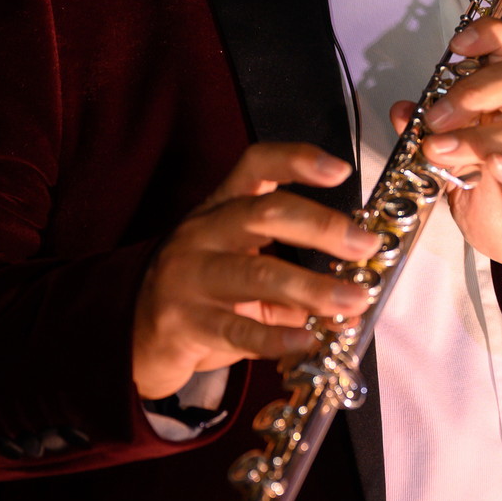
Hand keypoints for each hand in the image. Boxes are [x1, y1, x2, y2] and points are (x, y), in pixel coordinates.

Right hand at [132, 144, 374, 399]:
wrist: (136, 337)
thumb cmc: (204, 293)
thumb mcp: (243, 268)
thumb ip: (295, 272)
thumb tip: (357, 286)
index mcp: (221, 208)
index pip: (255, 165)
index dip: (297, 161)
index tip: (341, 171)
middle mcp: (202, 233)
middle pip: (264, 213)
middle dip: (322, 227)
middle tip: (365, 245)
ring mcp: (190, 277)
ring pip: (257, 274)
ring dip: (314, 288)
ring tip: (355, 301)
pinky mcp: (185, 323)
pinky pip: (239, 329)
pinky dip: (279, 337)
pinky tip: (310, 339)